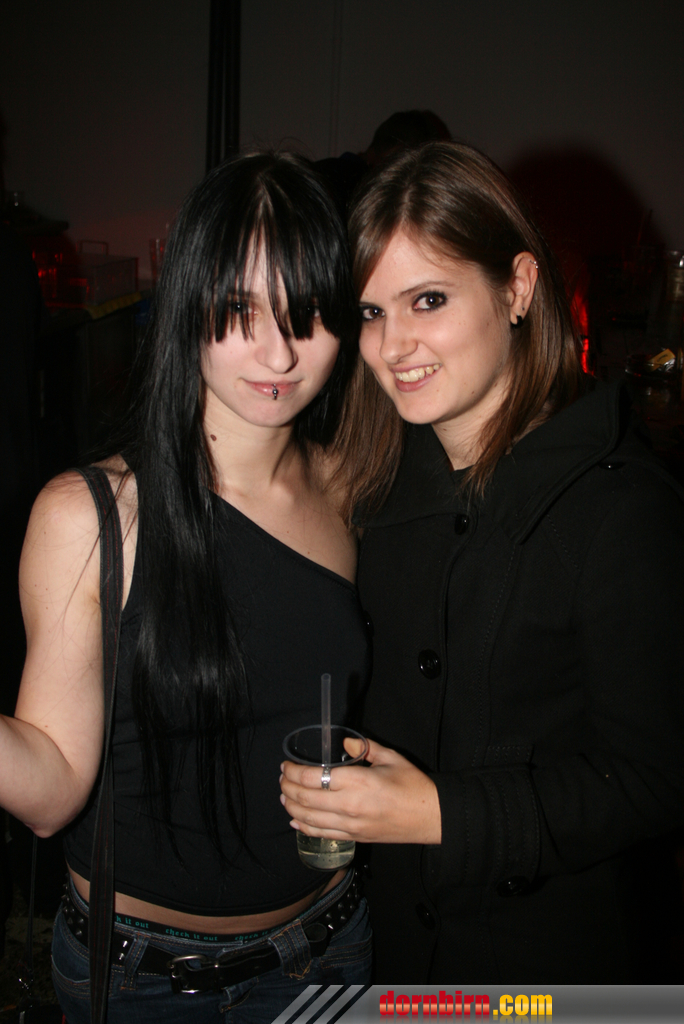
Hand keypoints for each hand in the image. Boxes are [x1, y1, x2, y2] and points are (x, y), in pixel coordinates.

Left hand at [280, 738, 440, 844]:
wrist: (431, 817)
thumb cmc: (413, 784)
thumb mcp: (391, 758)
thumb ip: (364, 748)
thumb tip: (345, 743)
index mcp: (358, 782)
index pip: (314, 778)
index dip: (294, 772)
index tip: (286, 765)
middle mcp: (349, 806)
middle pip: (305, 798)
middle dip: (287, 787)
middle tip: (282, 778)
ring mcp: (351, 825)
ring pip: (309, 819)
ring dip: (291, 807)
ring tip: (284, 796)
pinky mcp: (354, 838)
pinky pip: (322, 834)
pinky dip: (304, 827)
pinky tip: (296, 820)